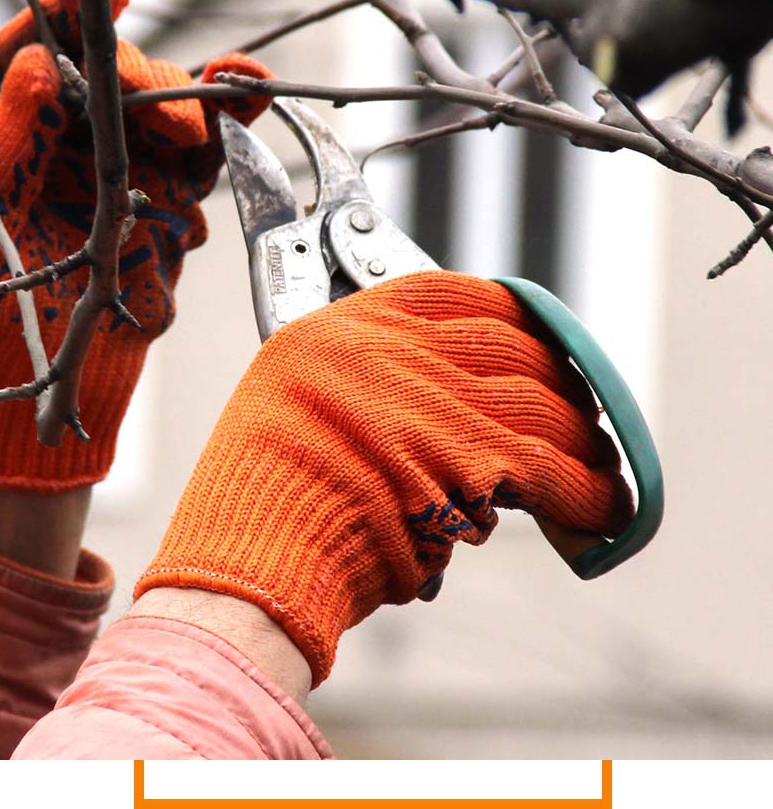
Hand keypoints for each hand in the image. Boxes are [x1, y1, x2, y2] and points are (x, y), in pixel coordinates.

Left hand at [0, 0, 271, 490]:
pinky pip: (203, 155)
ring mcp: (122, 167)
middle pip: (109, 77)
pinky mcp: (167, 201)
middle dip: (143, 81)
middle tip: (165, 114)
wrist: (31, 385)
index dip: (67, 16)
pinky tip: (252, 92)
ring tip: (232, 89)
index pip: (34, 53)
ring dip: (198, 93)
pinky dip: (234, 121)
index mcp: (7, 129)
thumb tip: (47, 65)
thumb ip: (2, 138)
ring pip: (164, 106)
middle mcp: (68, 138)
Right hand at [136, 272, 633, 685]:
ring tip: (597, 460)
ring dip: (580, 437)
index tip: (533, 330)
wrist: (251, 563)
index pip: (455, 293)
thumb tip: (448, 409)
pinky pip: (552, 467)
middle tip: (576, 404)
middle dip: (557, 378)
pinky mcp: (472, 463)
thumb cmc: (259, 501)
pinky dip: (587, 490)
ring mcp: (437, 401)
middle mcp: (397, 352)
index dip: (508, 311)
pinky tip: (606, 504)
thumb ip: (366, 387)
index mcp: (347, 329)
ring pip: (542, 405)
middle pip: (513, 345)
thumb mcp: (294, 404)